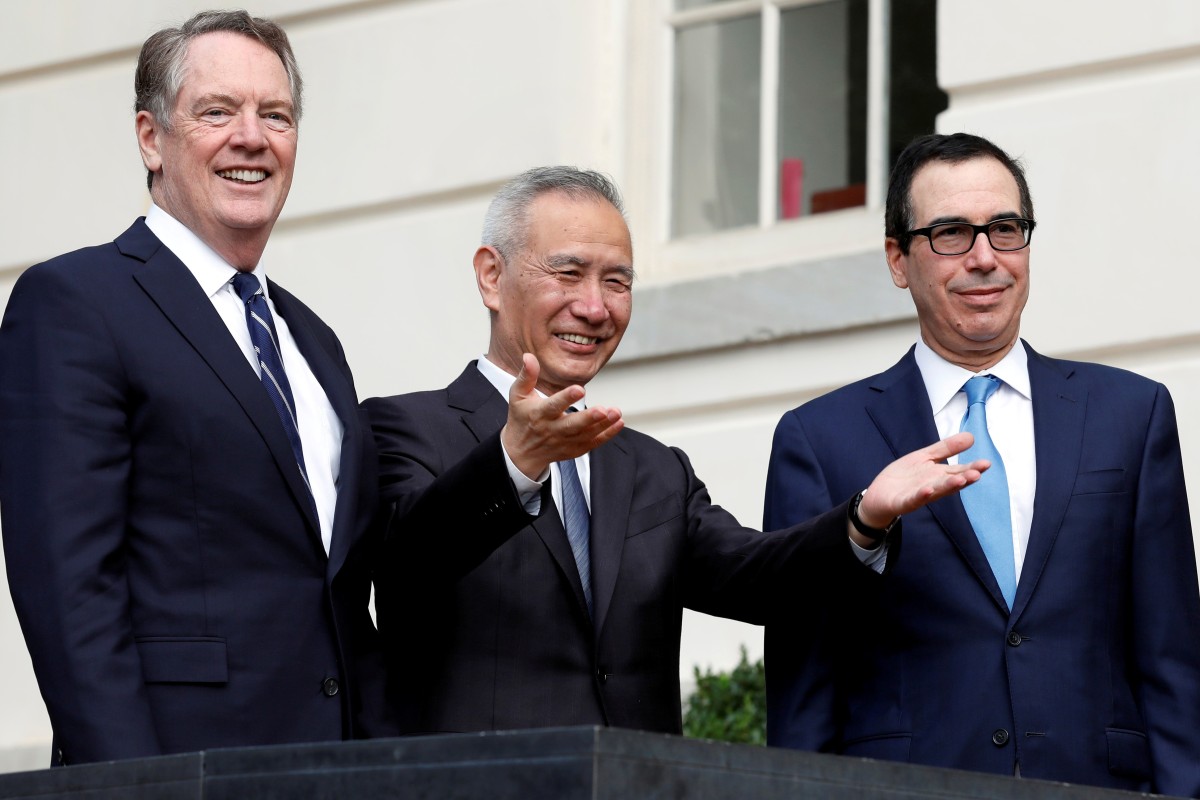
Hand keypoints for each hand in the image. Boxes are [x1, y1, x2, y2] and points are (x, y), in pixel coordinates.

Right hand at [501, 353, 623, 478]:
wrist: (521, 452)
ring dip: (603, 425)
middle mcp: (552, 429)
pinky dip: (607, 435)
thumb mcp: (518, 395)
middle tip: (603, 410)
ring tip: (616, 413)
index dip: (566, 398)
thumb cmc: (521, 418)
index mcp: (539, 414)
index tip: (579, 389)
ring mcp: (564, 441)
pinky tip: (618, 423)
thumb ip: (526, 376)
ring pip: (586, 434)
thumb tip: (529, 356)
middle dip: (589, 418)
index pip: (553, 405)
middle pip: (572, 425)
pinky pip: (593, 443)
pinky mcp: (574, 449)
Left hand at [857, 432, 988, 529]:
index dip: (972, 468)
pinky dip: (921, 496)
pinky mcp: (903, 502)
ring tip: (959, 480)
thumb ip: (947, 448)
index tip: (986, 464)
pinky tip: (928, 490)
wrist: (879, 495)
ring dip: (947, 486)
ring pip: (936, 491)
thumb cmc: (905, 477)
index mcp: (939, 476)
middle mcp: (933, 486)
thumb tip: (971, 436)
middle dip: (964, 478)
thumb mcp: (926, 457)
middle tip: (977, 474)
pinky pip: (913, 499)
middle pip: (950, 482)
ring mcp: (918, 495)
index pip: (958, 471)